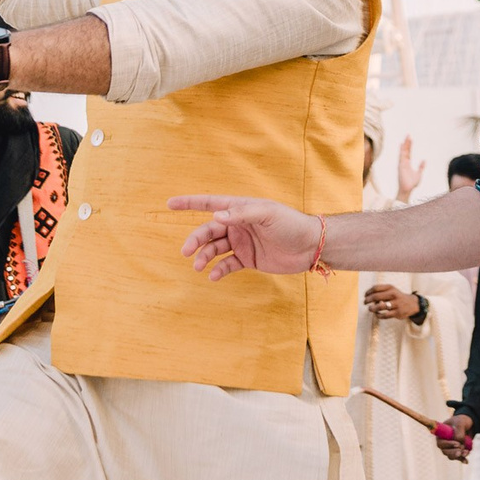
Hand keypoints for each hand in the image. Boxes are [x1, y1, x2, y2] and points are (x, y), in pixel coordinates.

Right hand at [171, 194, 321, 279]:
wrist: (310, 246)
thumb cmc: (291, 224)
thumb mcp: (267, 214)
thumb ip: (241, 214)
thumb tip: (215, 217)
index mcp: (241, 209)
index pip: (210, 204)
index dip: (190, 203)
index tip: (169, 203)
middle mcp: (238, 224)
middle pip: (208, 230)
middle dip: (195, 240)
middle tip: (185, 251)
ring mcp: (242, 242)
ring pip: (215, 249)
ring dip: (204, 257)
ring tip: (198, 267)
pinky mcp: (248, 259)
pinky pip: (227, 264)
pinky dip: (218, 270)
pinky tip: (214, 276)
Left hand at [366, 281, 419, 321]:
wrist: (412, 304)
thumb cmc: (397, 297)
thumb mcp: (391, 290)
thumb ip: (381, 292)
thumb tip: (368, 297)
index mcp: (391, 288)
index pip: (376, 288)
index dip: (368, 292)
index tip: (365, 295)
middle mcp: (393, 294)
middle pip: (376, 296)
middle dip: (368, 300)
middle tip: (365, 302)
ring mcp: (396, 304)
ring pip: (381, 306)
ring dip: (373, 308)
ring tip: (370, 309)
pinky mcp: (397, 313)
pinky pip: (385, 315)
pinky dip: (379, 315)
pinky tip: (377, 314)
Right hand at [395, 137, 422, 203]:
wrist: (407, 189)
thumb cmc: (412, 183)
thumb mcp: (419, 174)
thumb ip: (421, 167)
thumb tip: (424, 161)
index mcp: (407, 164)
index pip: (408, 153)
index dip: (409, 146)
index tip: (410, 140)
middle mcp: (404, 162)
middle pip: (405, 150)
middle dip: (407, 143)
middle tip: (408, 135)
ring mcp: (402, 163)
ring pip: (403, 151)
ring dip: (405, 144)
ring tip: (407, 137)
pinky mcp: (401, 165)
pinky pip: (401, 156)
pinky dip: (401, 150)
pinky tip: (402, 144)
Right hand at [437, 410, 475, 462]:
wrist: (468, 425)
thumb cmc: (461, 421)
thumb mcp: (460, 423)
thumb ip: (459, 432)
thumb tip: (459, 442)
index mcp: (441, 435)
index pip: (441, 443)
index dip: (448, 445)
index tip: (457, 444)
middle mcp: (444, 443)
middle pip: (445, 451)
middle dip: (453, 452)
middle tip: (461, 450)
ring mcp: (450, 449)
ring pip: (451, 456)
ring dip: (459, 455)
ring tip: (467, 452)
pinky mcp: (457, 452)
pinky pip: (458, 458)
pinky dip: (462, 459)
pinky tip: (466, 461)